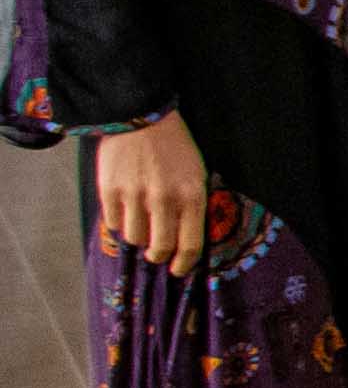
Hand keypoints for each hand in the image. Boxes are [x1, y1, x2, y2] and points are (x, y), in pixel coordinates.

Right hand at [90, 114, 211, 275]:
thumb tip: (185, 240)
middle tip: (156, 254)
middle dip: (158, 256)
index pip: (190, 245)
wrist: (142, 117)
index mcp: (192, 196)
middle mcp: (164, 199)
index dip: (183, 263)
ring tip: (140, 225)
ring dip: (138, 237)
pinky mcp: (110, 190)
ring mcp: (135, 196)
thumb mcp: (197, 174)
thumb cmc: (174, 147)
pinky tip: (125, 210)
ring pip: (134, 238)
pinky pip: (113, 223)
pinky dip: (119, 222)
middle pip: (160, 248)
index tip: (178, 269)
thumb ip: (192, 206)